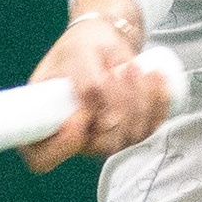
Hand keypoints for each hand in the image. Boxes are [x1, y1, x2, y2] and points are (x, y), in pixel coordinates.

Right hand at [21, 0, 172, 170]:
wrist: (102, 43)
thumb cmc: (82, 47)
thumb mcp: (80, 55)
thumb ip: (86, 82)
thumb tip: (97, 108)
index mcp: (44, 123)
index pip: (43, 158)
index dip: (62, 146)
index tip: (79, 117)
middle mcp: (74, 139)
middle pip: (101, 146)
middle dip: (119, 107)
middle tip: (120, 71)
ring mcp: (103, 139)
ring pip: (131, 136)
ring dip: (141, 100)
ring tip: (134, 66)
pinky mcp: (129, 132)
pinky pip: (150, 128)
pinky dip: (158, 102)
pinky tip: (156, 78)